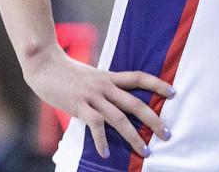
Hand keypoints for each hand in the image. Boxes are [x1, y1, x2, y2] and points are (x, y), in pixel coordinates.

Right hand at [23, 45, 173, 158]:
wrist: (44, 64)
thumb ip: (103, 87)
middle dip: (154, 119)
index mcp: (110, 77)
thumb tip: (112, 100)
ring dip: (134, 137)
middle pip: (135, 104)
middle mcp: (105, 86)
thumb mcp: (91, 76)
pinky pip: (95, 125)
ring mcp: (93, 97)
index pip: (139, 78)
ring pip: (120, 118)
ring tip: (145, 151)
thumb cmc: (66, 73)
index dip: (158, 84)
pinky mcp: (79, 107)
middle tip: (167, 133)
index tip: (173, 92)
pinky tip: (105, 154)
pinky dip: (101, 140)